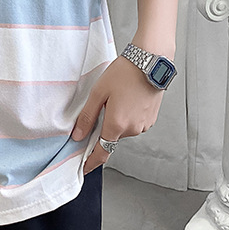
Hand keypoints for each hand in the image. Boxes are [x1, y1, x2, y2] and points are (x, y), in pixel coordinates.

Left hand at [72, 56, 163, 174]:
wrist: (150, 62)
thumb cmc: (125, 73)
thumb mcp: (99, 93)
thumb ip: (87, 116)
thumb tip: (77, 135)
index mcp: (117, 124)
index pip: (102, 152)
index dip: (91, 161)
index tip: (84, 167)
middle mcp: (132, 129)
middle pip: (111, 136)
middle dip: (104, 126)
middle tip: (103, 104)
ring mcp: (143, 125)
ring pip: (123, 129)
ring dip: (117, 120)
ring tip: (117, 97)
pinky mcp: (150, 119)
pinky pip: (133, 123)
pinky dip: (127, 115)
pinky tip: (127, 98)